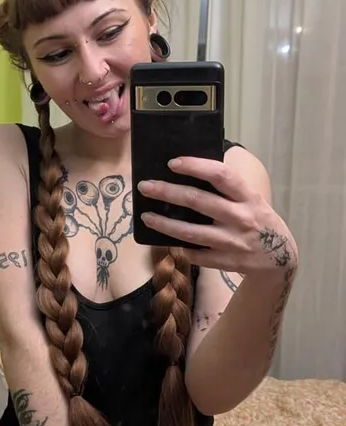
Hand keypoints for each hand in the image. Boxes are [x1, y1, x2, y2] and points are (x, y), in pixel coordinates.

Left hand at [138, 157, 298, 276]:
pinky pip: (196, 254)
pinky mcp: (226, 261)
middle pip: (198, 201)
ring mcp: (233, 242)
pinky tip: (165, 240)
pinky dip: (180, 247)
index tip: (172, 163)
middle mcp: (241, 218)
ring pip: (191, 233)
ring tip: (146, 216)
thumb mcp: (252, 200)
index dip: (196, 166)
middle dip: (168, 192)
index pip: (221, 175)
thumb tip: (190, 173)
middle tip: (145, 186)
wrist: (279, 259)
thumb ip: (228, 189)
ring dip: (164, 224)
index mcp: (248, 197)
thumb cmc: (259, 220)